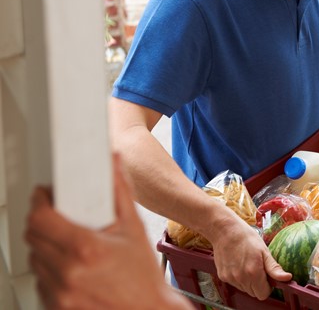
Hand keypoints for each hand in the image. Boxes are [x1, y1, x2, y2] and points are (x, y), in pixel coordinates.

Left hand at [25, 154, 190, 309]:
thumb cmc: (143, 278)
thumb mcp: (135, 230)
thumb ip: (120, 193)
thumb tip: (113, 165)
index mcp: (86, 249)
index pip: (40, 219)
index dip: (39, 203)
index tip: (44, 196)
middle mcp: (68, 272)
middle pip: (32, 237)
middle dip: (42, 223)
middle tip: (58, 217)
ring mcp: (59, 293)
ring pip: (34, 260)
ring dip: (46, 248)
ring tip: (70, 247)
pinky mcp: (55, 308)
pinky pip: (40, 282)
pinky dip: (50, 272)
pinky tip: (72, 270)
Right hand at [208, 212, 291, 299]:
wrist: (225, 231)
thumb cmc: (247, 238)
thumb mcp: (264, 251)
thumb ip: (274, 268)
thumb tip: (287, 278)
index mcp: (253, 273)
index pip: (263, 294)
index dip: (267, 287)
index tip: (267, 276)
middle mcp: (241, 279)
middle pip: (254, 293)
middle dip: (258, 285)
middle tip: (258, 268)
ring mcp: (230, 278)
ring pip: (244, 289)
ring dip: (248, 282)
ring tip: (247, 264)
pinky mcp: (222, 276)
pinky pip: (234, 284)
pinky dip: (238, 278)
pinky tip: (238, 264)